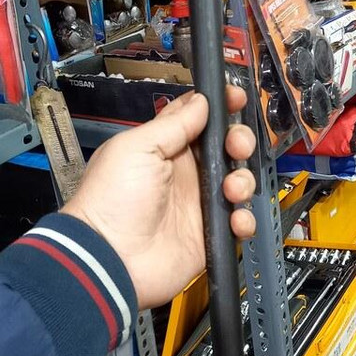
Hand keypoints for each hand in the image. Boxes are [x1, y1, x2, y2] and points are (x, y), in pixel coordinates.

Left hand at [62, 87, 256, 308]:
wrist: (112, 258)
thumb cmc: (113, 199)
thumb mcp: (137, 148)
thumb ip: (173, 124)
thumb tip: (201, 101)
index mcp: (165, 149)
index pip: (198, 119)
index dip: (220, 107)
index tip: (236, 98)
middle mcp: (186, 174)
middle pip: (226, 148)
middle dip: (239, 141)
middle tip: (237, 146)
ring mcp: (200, 205)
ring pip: (238, 182)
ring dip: (243, 180)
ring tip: (231, 190)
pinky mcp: (210, 235)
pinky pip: (240, 222)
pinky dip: (244, 219)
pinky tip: (234, 219)